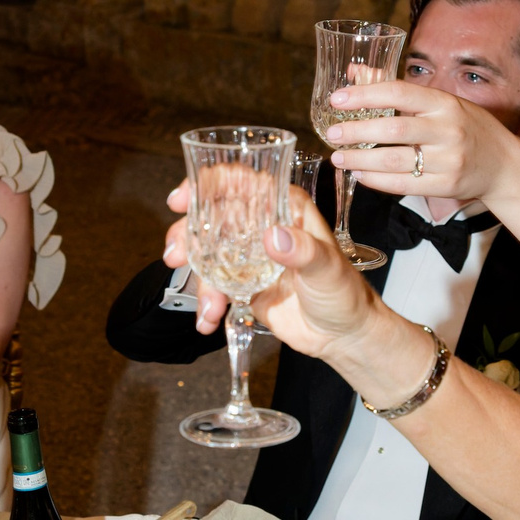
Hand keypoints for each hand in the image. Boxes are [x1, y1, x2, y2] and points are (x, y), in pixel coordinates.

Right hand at [162, 186, 380, 354]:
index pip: (241, 182)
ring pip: (206, 252)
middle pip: (212, 215)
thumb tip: (274, 236)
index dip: (206, 184)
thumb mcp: (328, 268)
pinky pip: (213, 285)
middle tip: (175, 254)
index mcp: (285, 208)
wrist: (343, 336)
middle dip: (186, 234)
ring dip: (196, 276)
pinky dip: (206, 302)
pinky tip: (208, 320)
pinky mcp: (242, 284)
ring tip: (208, 305)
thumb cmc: (345, 294)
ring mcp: (249, 256)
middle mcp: (263, 226)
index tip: (183, 200)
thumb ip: (303, 251)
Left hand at [325, 78, 519, 203]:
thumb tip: (355, 73)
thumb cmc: (466, 127)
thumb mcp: (439, 102)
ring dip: (361, 160)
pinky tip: (360, 174)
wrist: (504, 165)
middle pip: (394, 129)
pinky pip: (404, 185)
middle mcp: (448, 130)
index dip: (365, 95)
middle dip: (357, 132)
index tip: (337, 100)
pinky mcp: (447, 186)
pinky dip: (376, 181)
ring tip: (339, 157)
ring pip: (395, 161)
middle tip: (332, 134)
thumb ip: (397, 90)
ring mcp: (449, 160)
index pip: (399, 92)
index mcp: (444, 103)